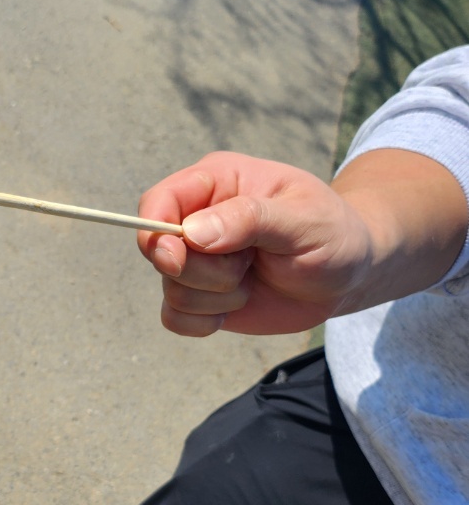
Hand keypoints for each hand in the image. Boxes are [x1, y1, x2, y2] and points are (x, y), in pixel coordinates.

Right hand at [136, 149, 467, 336]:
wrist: (348, 274)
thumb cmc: (332, 233)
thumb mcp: (304, 219)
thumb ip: (250, 219)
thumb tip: (193, 232)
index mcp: (216, 182)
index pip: (158, 201)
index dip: (156, 230)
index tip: (179, 256)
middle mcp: (197, 219)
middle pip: (161, 252)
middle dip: (205, 271)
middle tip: (248, 264)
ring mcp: (197, 260)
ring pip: (171, 289)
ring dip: (216, 298)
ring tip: (253, 280)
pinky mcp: (201, 297)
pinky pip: (175, 318)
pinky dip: (204, 322)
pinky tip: (237, 306)